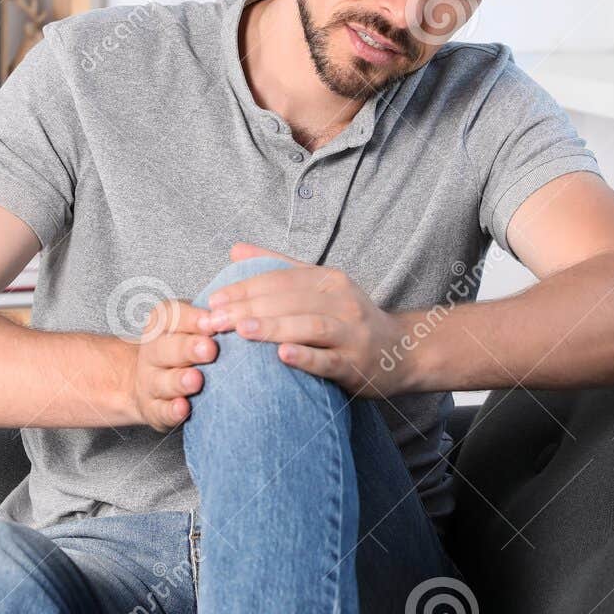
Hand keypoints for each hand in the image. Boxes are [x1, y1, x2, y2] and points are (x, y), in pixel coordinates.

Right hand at [127, 300, 217, 430]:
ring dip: (179, 381)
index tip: (212, 323)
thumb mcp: (191, 328)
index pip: (170, 317)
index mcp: (161, 327)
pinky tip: (183, 408)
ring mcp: (150, 383)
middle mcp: (152, 353)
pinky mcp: (153, 410)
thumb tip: (241, 316)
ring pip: (161, 381)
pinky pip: (160, 411)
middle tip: (210, 349)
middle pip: (164, 348)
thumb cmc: (184, 349)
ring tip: (196, 380)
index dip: (191, 319)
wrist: (151, 384)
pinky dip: (171, 411)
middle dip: (187, 348)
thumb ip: (210, 322)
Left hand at [198, 244, 409, 396]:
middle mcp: (343, 302)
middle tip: (214, 319)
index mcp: (329, 280)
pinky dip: (306, 357)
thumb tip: (236, 249)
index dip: (245, 287)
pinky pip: (329, 360)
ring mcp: (352, 333)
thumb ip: (278, 267)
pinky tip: (283, 356)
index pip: (280, 279)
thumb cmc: (349, 320)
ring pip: (310, 325)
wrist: (400, 353)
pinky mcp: (357, 364)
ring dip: (274, 327)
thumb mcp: (320, 287)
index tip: (213, 299)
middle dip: (249, 308)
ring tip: (241, 330)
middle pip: (290, 300)